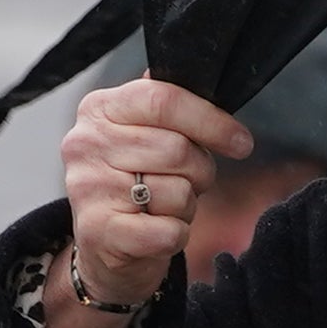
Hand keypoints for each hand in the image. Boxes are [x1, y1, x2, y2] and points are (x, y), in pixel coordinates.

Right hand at [52, 80, 258, 327]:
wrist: (106, 247)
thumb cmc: (137, 183)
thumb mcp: (145, 134)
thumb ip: (169, 108)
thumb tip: (207, 79)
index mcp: (99, 109)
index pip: (162, 99)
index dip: (211, 121)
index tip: (241, 141)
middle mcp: (85, 143)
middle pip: (176, 148)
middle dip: (201, 171)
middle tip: (191, 182)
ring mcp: (87, 188)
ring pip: (177, 191)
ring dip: (186, 205)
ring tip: (164, 207)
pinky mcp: (99, 232)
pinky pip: (170, 231)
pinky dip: (177, 235)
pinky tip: (158, 231)